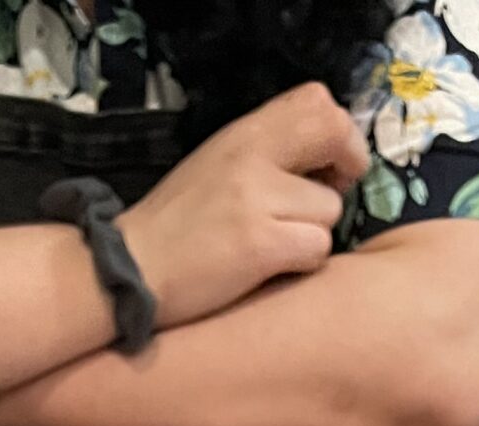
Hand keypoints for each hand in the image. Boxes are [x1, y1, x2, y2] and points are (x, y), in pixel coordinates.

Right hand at [118, 84, 369, 331]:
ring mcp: (257, 201)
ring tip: (276, 243)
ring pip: (330, 210)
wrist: (132, 269)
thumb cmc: (177, 226)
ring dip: (313, 232)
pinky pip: (317, 248)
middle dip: (346, 168)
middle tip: (325, 196)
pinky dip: (303, 262)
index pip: (316, 102)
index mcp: (243, 134)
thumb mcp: (217, 165)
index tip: (331, 164)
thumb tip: (321, 160)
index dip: (339, 132)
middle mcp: (252, 157)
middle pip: (335, 137)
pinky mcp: (260, 245)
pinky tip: (271, 267)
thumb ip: (265, 154)